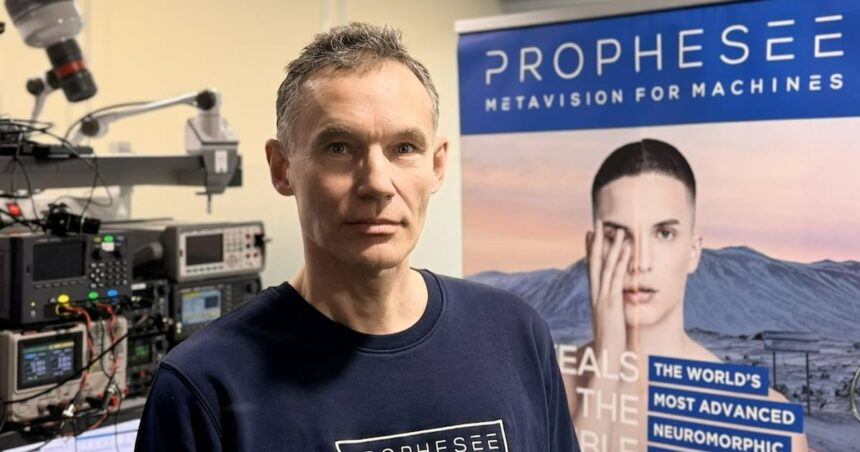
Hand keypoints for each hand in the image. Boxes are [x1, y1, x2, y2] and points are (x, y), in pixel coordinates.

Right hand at [586, 219, 631, 373]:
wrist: (605, 361)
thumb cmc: (609, 349)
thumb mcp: (609, 328)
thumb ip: (610, 317)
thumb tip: (612, 314)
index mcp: (595, 299)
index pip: (591, 270)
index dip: (590, 251)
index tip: (590, 234)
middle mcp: (596, 296)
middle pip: (594, 263)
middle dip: (596, 242)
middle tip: (598, 222)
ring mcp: (602, 299)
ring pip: (606, 267)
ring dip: (611, 246)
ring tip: (617, 228)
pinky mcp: (611, 303)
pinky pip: (617, 277)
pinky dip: (620, 260)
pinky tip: (627, 247)